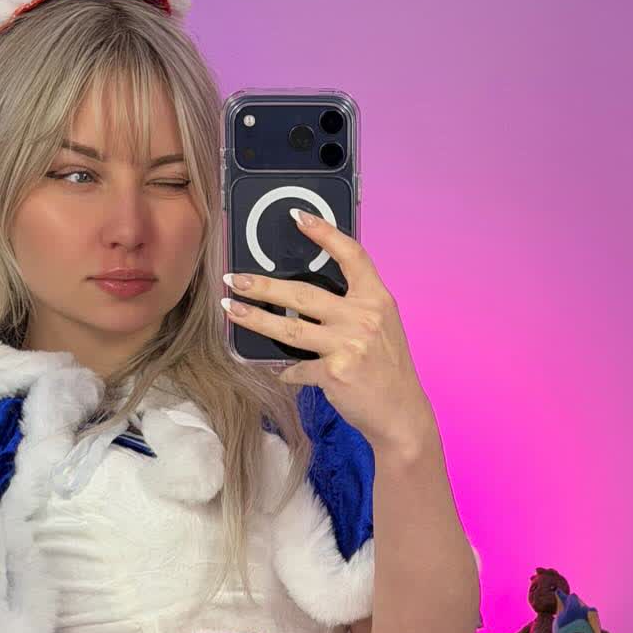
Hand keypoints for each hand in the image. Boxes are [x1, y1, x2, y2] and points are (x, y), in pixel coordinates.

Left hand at [222, 209, 436, 454]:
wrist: (401, 414)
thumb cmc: (388, 371)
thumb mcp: (382, 329)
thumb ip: (354, 308)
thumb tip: (306, 298)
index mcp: (377, 300)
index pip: (352, 255)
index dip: (325, 233)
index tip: (299, 217)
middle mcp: (363, 318)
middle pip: (303, 292)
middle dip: (263, 285)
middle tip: (235, 279)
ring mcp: (348, 345)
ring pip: (289, 328)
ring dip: (254, 318)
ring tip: (231, 309)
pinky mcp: (334, 373)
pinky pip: (296, 368)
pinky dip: (285, 370)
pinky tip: (279, 370)